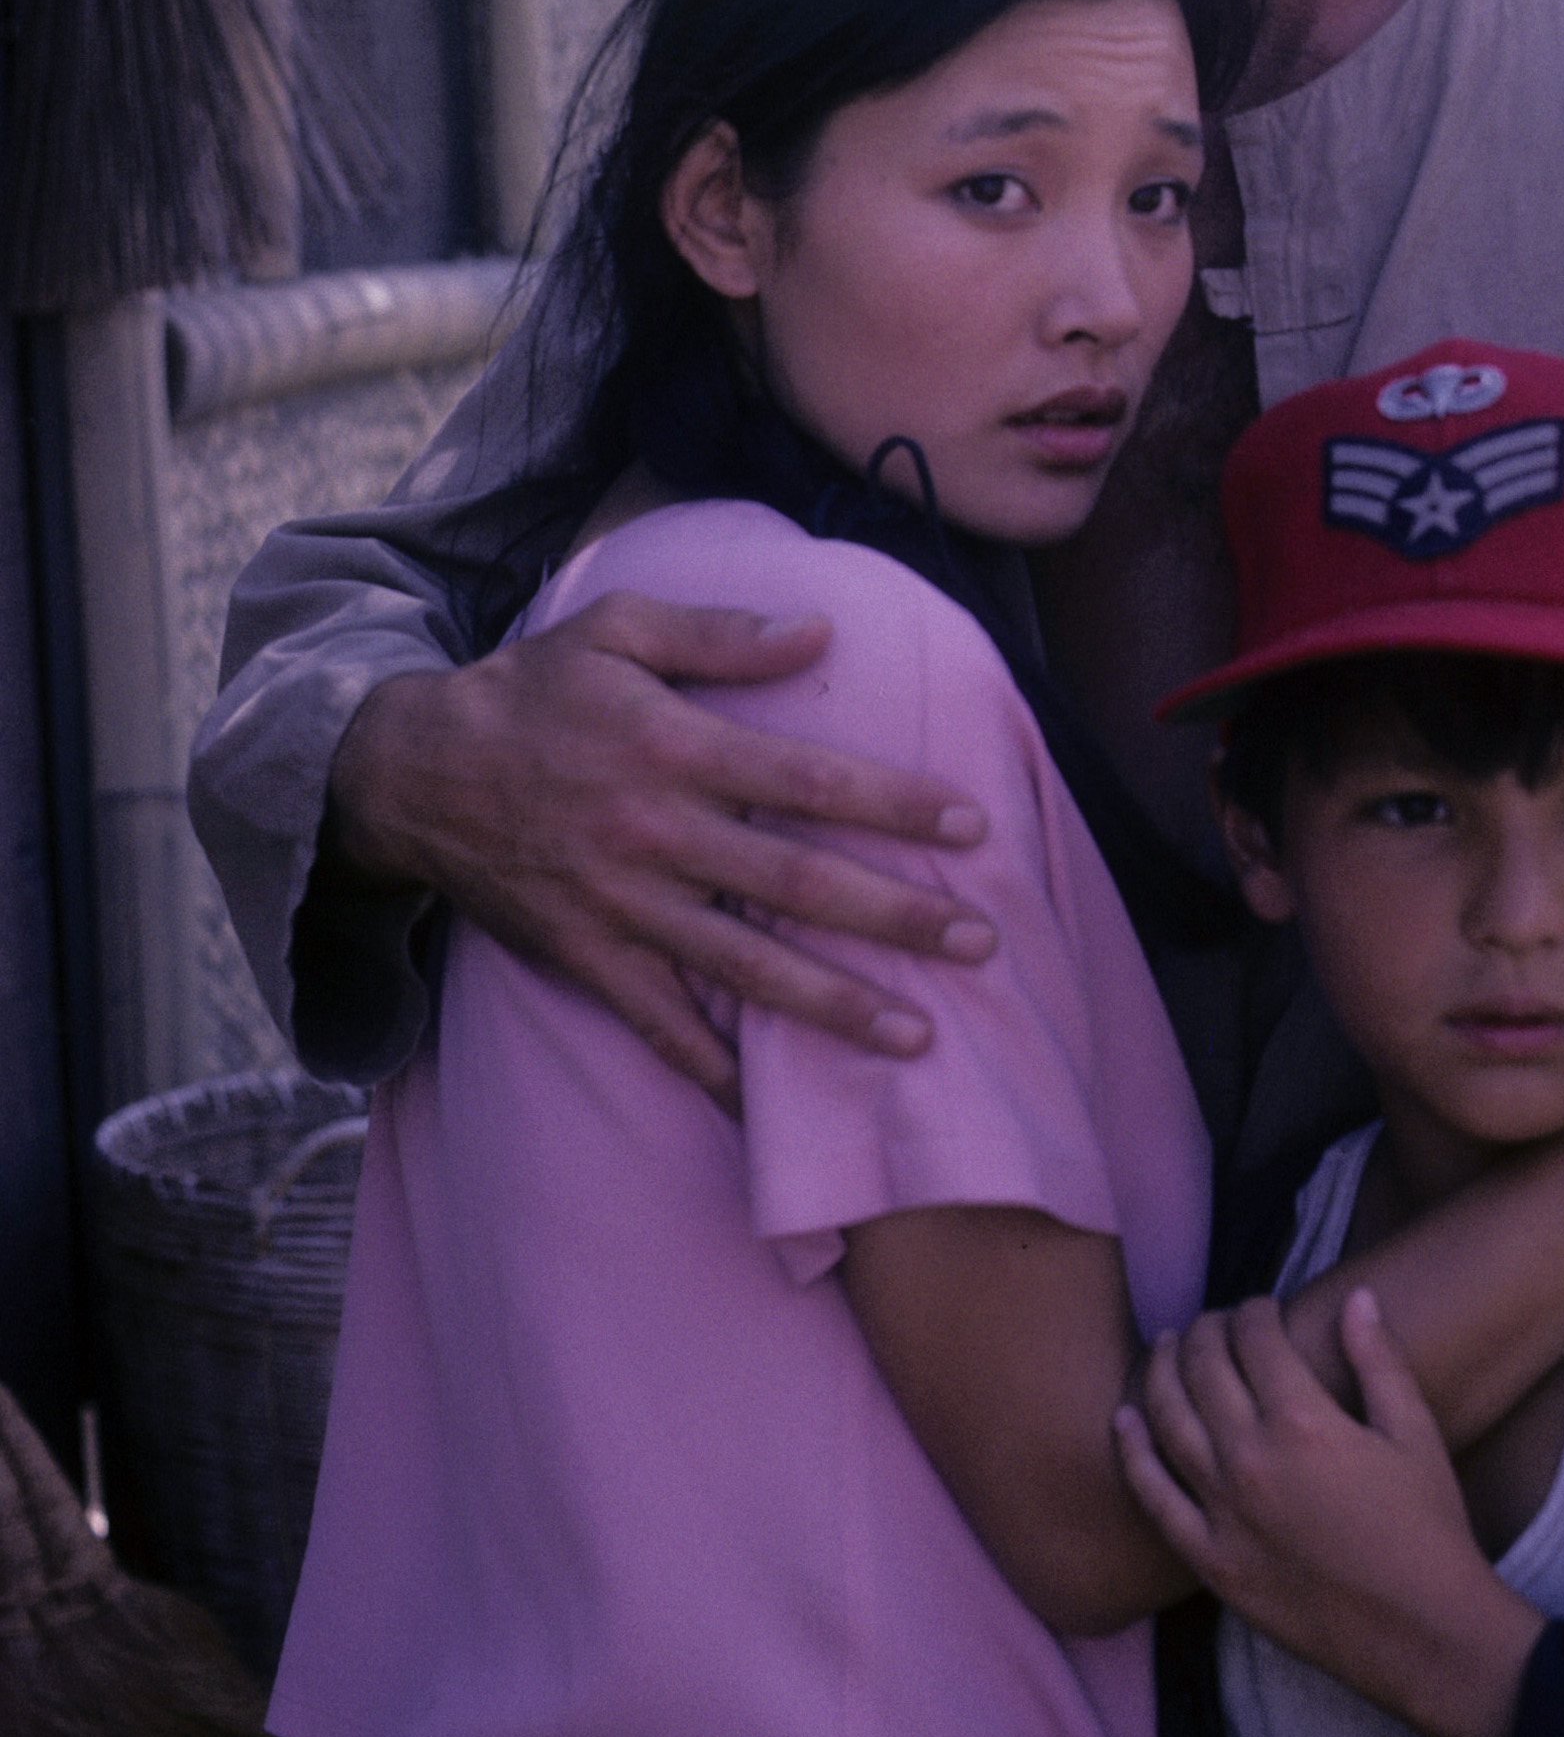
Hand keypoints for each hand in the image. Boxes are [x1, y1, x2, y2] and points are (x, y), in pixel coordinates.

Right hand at [326, 591, 997, 1107]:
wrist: (410, 775)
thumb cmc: (532, 690)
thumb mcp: (616, 627)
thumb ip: (718, 633)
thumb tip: (820, 631)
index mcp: (672, 745)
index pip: (807, 781)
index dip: (893, 805)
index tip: (972, 825)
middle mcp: (654, 833)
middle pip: (795, 883)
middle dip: (895, 916)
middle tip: (980, 941)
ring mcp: (619, 906)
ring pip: (744, 968)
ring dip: (834, 1007)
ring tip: (917, 1037)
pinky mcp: (585, 959)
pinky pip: (660, 1027)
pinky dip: (716, 1072)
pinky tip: (774, 1108)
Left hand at [1114, 1288, 1541, 1736]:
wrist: (1421, 1632)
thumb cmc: (1427, 1528)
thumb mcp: (1414, 1432)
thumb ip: (1378, 1358)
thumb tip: (1356, 1296)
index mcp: (1303, 1420)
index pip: (1256, 1338)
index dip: (1254, 1311)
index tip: (1260, 1308)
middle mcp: (1251, 1459)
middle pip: (1204, 1368)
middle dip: (1206, 1331)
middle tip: (1213, 1322)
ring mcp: (1223, 1512)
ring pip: (1168, 1419)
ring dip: (1161, 1371)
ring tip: (1166, 1346)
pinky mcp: (1211, 1560)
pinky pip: (1154, 1497)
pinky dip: (1133, 1452)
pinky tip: (1124, 1420)